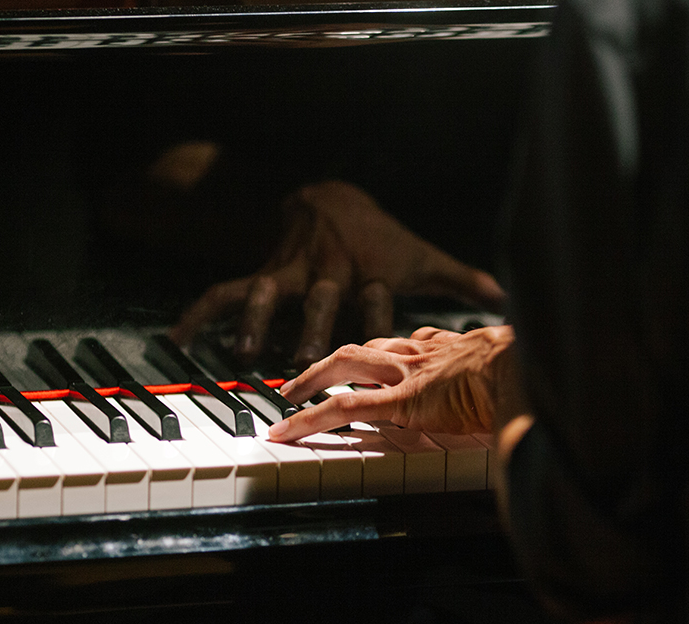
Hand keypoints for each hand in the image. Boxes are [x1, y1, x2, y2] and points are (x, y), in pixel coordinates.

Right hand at [169, 180, 505, 367]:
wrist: (329, 196)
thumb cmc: (382, 238)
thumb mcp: (420, 256)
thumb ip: (461, 281)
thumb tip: (509, 299)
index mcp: (370, 274)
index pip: (378, 301)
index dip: (382, 323)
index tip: (387, 355)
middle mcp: (329, 274)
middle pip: (321, 302)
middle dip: (311, 330)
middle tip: (303, 363)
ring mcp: (291, 273)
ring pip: (269, 295)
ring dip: (255, 321)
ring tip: (241, 351)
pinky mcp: (262, 272)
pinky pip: (225, 291)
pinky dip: (202, 314)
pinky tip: (179, 338)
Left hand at [267, 325, 514, 441]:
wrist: (529, 369)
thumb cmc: (531, 375)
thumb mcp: (513, 377)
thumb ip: (503, 394)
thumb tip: (519, 420)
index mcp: (449, 349)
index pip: (405, 346)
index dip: (382, 355)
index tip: (371, 362)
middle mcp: (422, 353)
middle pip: (365, 347)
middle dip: (331, 360)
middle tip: (307, 376)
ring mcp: (408, 374)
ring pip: (346, 364)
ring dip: (312, 379)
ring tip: (289, 397)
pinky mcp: (401, 399)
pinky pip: (345, 407)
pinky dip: (310, 419)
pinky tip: (288, 430)